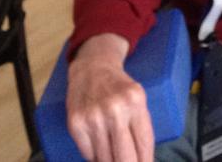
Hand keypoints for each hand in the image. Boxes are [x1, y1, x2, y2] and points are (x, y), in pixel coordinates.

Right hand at [67, 34, 153, 161]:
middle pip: (125, 157)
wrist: (91, 68)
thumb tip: (143, 160)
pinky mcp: (76, 123)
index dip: (145, 161)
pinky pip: (88, 155)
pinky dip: (95, 157)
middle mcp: (115, 110)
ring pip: (105, 159)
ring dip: (110, 161)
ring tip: (114, 156)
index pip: (144, 144)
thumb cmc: (119, 87)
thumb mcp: (137, 99)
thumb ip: (141, 126)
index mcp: (135, 102)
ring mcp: (93, 117)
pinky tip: (100, 149)